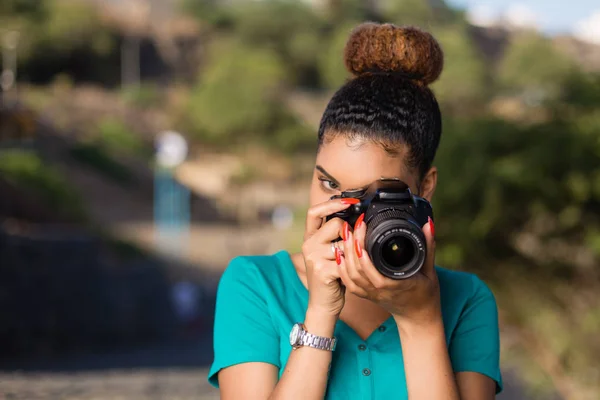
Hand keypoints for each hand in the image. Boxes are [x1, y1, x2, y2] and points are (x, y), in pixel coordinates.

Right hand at [301, 198, 358, 316]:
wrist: (323, 304)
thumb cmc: (331, 276)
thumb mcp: (329, 252)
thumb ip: (335, 236)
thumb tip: (355, 218)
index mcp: (310, 237)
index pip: (314, 211)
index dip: (332, 204)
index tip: (350, 201)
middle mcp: (308, 244)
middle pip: (336, 224)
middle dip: (350, 233)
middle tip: (351, 248)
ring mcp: (314, 257)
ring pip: (344, 242)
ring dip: (353, 253)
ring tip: (349, 264)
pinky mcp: (323, 271)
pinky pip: (347, 260)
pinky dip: (353, 266)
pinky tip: (350, 274)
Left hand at [338, 215, 440, 325]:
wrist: (418, 317)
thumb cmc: (426, 294)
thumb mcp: (430, 269)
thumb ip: (429, 246)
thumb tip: (427, 224)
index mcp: (397, 285)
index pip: (374, 272)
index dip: (364, 253)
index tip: (362, 231)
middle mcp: (381, 291)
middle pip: (358, 271)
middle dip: (351, 247)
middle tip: (350, 227)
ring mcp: (372, 294)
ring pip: (351, 276)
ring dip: (345, 255)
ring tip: (345, 235)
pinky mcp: (366, 295)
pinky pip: (349, 283)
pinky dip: (342, 269)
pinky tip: (340, 253)